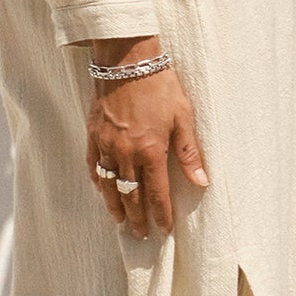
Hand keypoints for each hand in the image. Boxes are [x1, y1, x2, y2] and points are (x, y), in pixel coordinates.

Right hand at [83, 38, 208, 237]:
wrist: (127, 59)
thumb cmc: (160, 85)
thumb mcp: (183, 117)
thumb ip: (190, 153)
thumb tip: (202, 181)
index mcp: (151, 150)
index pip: (156, 192)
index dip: (160, 214)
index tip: (163, 228)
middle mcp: (126, 152)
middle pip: (131, 194)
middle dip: (137, 217)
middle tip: (140, 235)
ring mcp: (106, 144)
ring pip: (109, 184)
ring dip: (115, 206)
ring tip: (120, 221)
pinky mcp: (93, 133)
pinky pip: (93, 164)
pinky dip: (98, 181)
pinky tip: (102, 190)